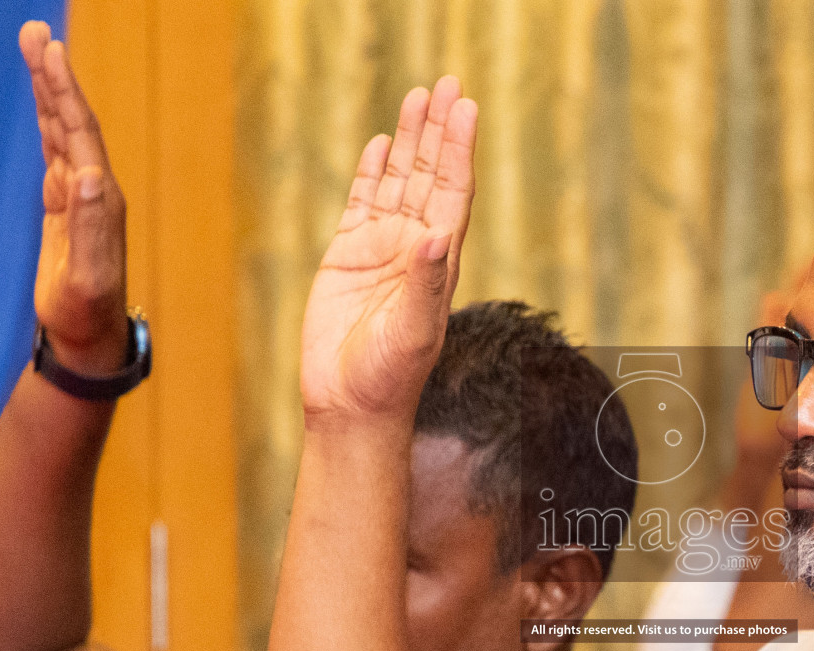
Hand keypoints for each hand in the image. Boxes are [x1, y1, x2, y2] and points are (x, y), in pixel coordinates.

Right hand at [20, 22, 128, 373]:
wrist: (92, 335)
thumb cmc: (89, 312)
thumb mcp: (87, 276)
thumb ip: (88, 229)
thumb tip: (85, 177)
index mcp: (101, 199)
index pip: (80, 134)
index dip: (64, 93)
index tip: (50, 53)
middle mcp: (95, 190)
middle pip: (72, 121)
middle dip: (53, 76)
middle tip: (34, 32)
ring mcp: (81, 196)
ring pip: (63, 131)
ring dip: (50, 90)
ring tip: (36, 49)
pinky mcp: (66, 205)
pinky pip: (56, 150)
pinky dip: (48, 121)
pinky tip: (44, 102)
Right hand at [299, 79, 477, 420]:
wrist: (351, 404)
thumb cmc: (391, 376)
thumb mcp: (415, 333)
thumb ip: (426, 286)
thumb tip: (435, 237)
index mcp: (439, 262)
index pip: (453, 192)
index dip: (459, 149)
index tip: (466, 108)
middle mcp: (415, 248)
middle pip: (430, 175)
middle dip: (439, 130)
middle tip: (449, 83)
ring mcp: (381, 250)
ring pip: (399, 181)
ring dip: (410, 140)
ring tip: (419, 96)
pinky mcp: (347, 257)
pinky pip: (362, 202)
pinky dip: (371, 172)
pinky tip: (381, 143)